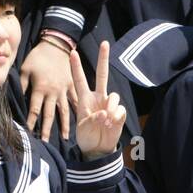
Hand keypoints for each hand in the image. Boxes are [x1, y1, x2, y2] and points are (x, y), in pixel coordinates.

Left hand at [21, 39, 73, 140]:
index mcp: (40, 88)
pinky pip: (75, 100)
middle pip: (49, 114)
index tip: (29, 134)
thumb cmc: (38, 57)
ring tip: (64, 139)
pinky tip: (81, 120)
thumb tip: (15, 98)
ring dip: (63, 125)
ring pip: (64, 111)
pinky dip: (77, 111)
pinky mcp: (71, 86)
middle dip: (46, 130)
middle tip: (45, 143)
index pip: (34, 110)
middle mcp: (52, 92)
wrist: (56, 45)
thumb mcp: (25, 68)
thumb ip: (22, 84)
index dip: (31, 122)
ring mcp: (63, 90)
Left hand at [70, 41, 126, 159]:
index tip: (72, 52)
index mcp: (84, 99)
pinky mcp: (119, 113)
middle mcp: (98, 98)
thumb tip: (105, 113)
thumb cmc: (86, 136)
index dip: (76, 67)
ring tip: (106, 120)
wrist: (98, 149)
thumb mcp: (83, 129)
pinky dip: (116, 118)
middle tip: (105, 43)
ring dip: (110, 107)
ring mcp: (109, 104)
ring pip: (114, 96)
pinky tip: (111, 125)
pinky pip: (120, 110)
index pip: (79, 79)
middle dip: (103, 59)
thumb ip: (92, 120)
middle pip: (102, 74)